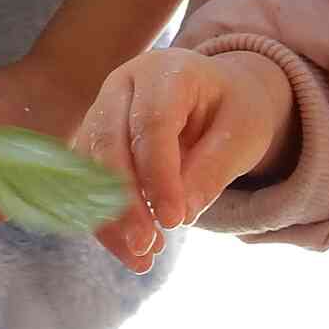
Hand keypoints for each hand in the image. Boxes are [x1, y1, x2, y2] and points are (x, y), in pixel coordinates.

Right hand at [72, 48, 295, 270]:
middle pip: (110, 143)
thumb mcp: (242, 134)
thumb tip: (181, 215)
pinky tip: (129, 249)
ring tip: (142, 257)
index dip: (159, 175)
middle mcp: (122, 86)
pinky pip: (86, 184)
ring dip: (110, 217)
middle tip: (147, 245)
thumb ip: (212, 170)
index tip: (174, 221)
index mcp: (165, 71)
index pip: (151, 124)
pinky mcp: (91, 141)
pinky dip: (105, 220)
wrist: (217, 98)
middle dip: (125, 201)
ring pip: (89, 168)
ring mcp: (100, 111)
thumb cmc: (232, 111)